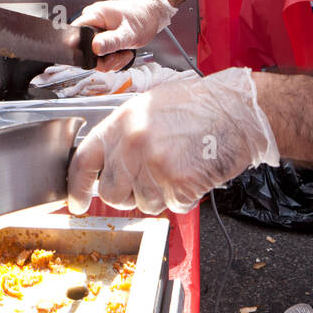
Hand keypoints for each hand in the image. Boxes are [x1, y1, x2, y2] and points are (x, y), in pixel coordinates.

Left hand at [66, 67, 279, 214]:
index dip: (77, 186)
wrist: (236, 111)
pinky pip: (171, 206)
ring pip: (143, 204)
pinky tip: (192, 173)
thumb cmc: (198, 106)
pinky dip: (182, 197)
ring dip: (159, 195)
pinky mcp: (178, 185)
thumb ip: (123, 134)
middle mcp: (133, 145)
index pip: (84, 161)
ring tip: (177, 167)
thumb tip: (106, 163)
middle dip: (127, 194)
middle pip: (112, 193)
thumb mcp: (149, 106)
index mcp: (122, 122)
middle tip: (148, 179)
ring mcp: (155, 166)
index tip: (76, 201)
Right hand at [71, 0, 177, 71]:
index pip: (75, 34)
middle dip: (102, 60)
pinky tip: (124, 53)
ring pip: (94, 57)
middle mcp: (92, 23)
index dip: (81, 49)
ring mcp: (97, 33)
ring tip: (125, 52)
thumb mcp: (128, 33)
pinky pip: (101, 57)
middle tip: (119, 55)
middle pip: (84, 50)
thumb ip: (111, 41)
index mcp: (95, 15)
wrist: (150, 16)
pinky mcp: (102, 40)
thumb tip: (95, 48)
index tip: (98, 56)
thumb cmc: (142, 18)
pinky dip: (113, 60)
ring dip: (111, 61)